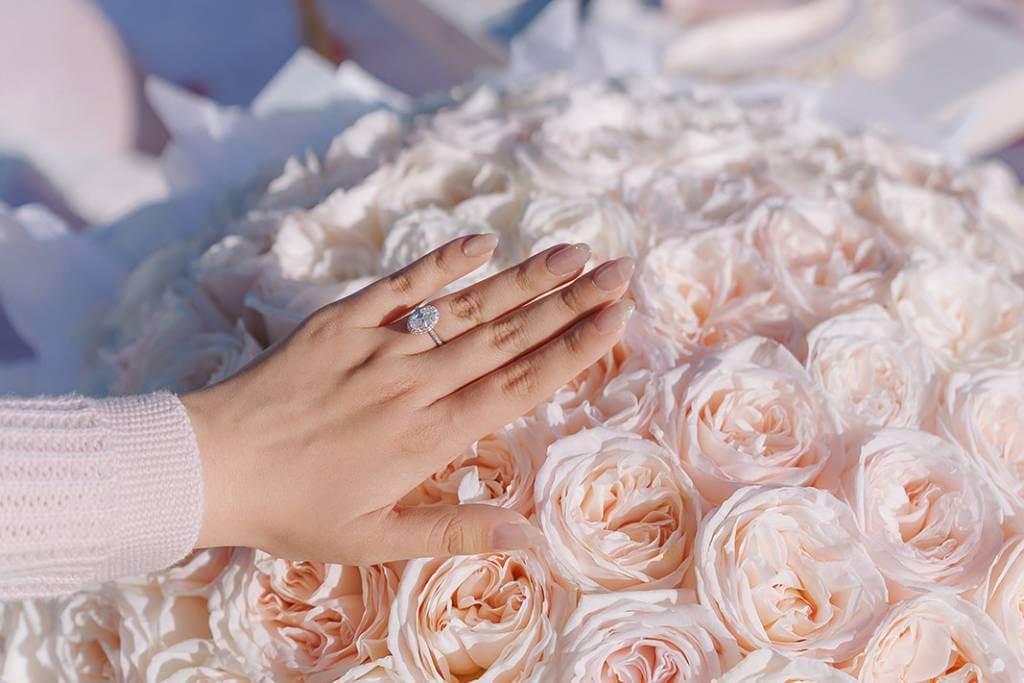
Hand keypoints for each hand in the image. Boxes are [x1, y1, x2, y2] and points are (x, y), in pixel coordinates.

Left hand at [182, 234, 635, 564]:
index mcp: (432, 436)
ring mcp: (380, 347)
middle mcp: (418, 383)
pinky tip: (482, 242)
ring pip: (468, 307)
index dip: (575, 348)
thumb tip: (532, 539)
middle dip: (571, 301)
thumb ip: (456, 533)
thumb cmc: (295, 511)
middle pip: (510, 336)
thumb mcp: (376, 541)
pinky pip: (401, 286)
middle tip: (621, 269)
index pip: (522, 383)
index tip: (618, 316)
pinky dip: (442, 262)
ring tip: (575, 252)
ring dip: (525, 278)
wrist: (213, 464)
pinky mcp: (342, 322)